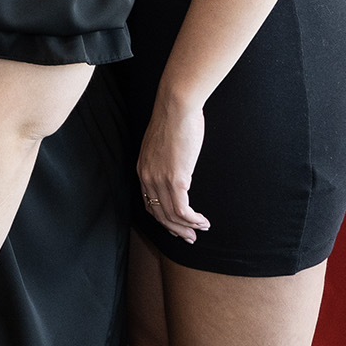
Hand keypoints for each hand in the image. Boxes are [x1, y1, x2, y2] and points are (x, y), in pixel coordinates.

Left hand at [137, 94, 211, 242]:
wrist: (176, 108)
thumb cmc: (174, 121)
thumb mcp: (162, 144)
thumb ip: (164, 159)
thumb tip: (176, 165)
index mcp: (143, 169)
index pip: (149, 202)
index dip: (163, 218)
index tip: (176, 225)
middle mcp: (147, 178)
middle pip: (158, 214)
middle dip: (175, 229)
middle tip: (190, 237)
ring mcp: (160, 180)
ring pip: (171, 216)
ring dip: (187, 227)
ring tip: (201, 230)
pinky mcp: (176, 179)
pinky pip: (182, 210)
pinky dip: (193, 220)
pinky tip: (203, 222)